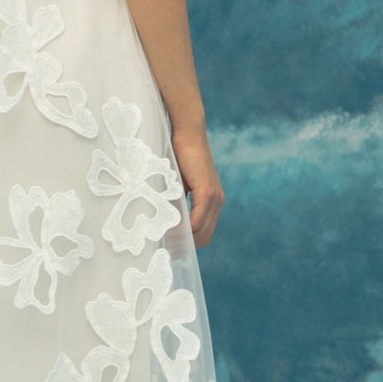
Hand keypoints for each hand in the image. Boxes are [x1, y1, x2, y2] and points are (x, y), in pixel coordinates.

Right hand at [171, 121, 223, 247]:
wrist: (187, 133)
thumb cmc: (179, 155)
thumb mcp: (177, 185)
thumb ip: (177, 202)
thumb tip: (166, 224)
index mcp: (212, 201)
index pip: (204, 233)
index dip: (189, 243)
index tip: (170, 248)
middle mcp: (217, 201)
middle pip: (204, 237)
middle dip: (186, 246)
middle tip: (166, 248)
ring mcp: (214, 198)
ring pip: (201, 232)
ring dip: (183, 239)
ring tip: (165, 240)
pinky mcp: (207, 192)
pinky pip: (197, 220)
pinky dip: (184, 228)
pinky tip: (170, 228)